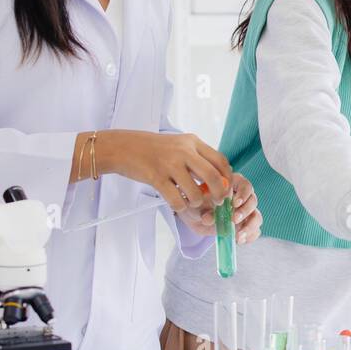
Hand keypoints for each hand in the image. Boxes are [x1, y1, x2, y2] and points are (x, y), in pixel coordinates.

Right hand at [97, 131, 232, 213]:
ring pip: (195, 192)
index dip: (227, 178)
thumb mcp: (179, 145)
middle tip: (218, 202)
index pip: (220, 161)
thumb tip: (218, 179)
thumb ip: (198, 158)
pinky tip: (178, 204)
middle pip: (213, 177)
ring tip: (192, 203)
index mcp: (192, 142)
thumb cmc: (153, 149)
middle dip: (219, 194)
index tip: (227, 188)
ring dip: (197, 203)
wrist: (123, 147)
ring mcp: (170, 164)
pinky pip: (176, 200)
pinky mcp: (156, 177)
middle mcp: (184, 151)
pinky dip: (181, 207)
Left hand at [176, 173, 261, 243]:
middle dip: (245, 211)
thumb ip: (203, 210)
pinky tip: (239, 241)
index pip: (245, 186)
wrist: (195, 217)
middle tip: (234, 219)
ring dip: (249, 227)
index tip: (235, 203)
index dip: (243, 194)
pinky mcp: (245, 226)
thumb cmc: (197, 205)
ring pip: (256, 217)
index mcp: (233, 185)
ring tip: (238, 236)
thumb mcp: (196, 206)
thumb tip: (208, 218)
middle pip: (253, 201)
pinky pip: (254, 231)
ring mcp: (246, 213)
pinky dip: (250, 237)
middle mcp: (243, 198)